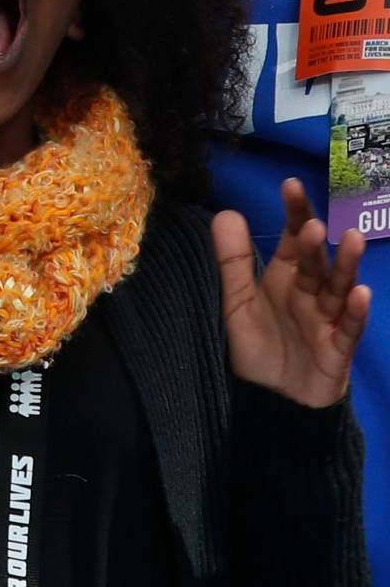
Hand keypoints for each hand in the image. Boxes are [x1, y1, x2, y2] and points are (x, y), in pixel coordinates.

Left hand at [215, 179, 370, 409]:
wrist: (271, 402)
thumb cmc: (257, 348)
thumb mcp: (236, 304)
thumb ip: (232, 262)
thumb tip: (226, 212)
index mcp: (284, 277)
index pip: (291, 239)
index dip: (293, 213)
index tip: (290, 184)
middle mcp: (309, 292)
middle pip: (316, 261)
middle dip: (315, 242)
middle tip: (313, 223)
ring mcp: (327, 319)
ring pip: (339, 288)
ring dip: (346, 265)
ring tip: (352, 240)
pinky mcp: (338, 348)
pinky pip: (349, 328)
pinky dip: (357, 311)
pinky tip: (362, 293)